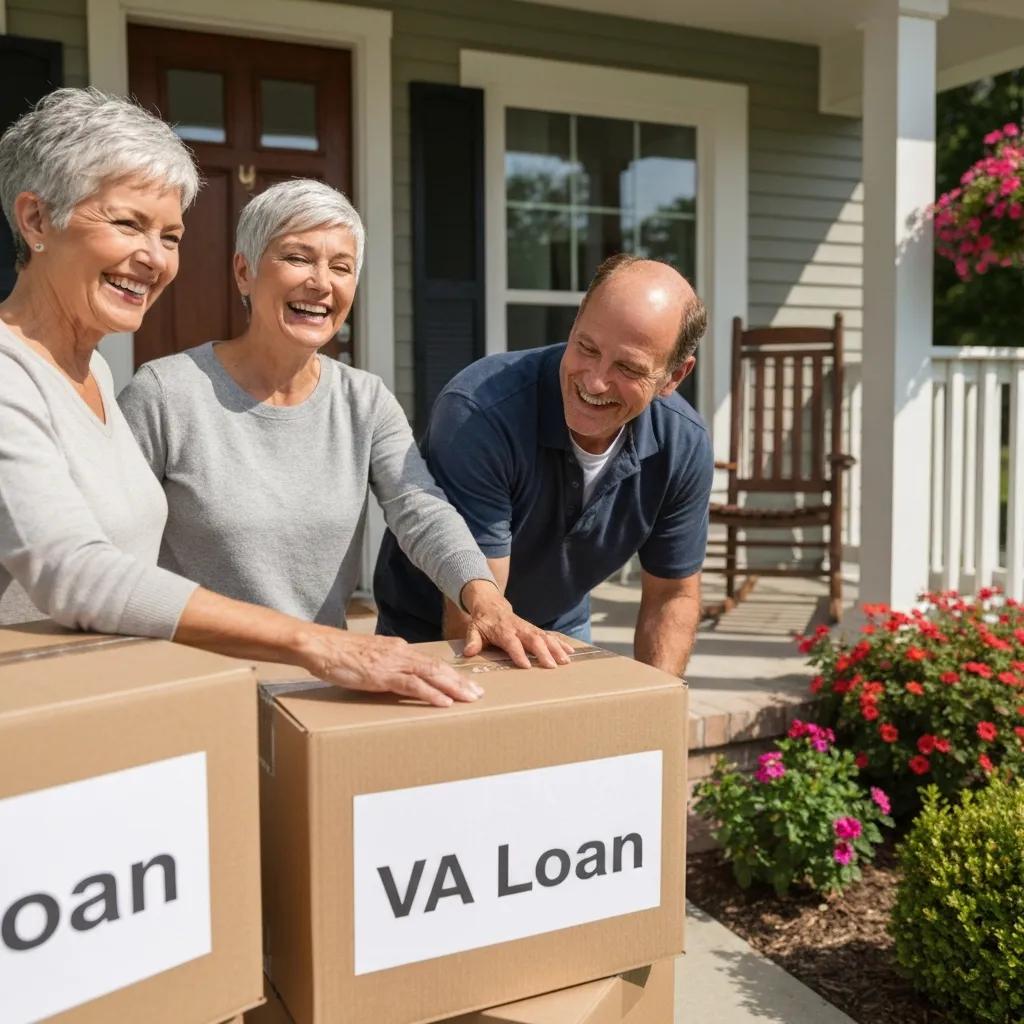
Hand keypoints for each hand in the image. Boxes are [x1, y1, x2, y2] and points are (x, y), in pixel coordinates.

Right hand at [297, 627, 482, 707]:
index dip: (450, 673)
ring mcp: (392, 663)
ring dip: (453, 687)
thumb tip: (397, 675)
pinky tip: (444, 702)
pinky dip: (430, 693)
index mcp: (398, 649)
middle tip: (478, 693)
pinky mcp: (381, 675)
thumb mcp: (369, 655)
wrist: (321, 646)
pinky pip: (412, 685)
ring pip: (431, 674)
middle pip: (437, 667)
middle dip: (460, 681)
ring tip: (469, 698)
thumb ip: (385, 663)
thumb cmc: (340, 653)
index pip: (430, 661)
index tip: (465, 683)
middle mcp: (400, 653)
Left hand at [459, 580, 573, 668]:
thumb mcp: (473, 629)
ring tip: (566, 660)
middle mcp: (518, 628)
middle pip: (533, 639)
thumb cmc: (482, 622)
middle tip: (552, 666)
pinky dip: (561, 643)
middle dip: (543, 652)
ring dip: (556, 648)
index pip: (512, 642)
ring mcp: (529, 628)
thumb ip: (472, 640)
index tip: (526, 665)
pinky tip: (571, 651)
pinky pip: (550, 635)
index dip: (518, 653)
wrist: (491, 604)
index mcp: (503, 630)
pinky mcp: (535, 629)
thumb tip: (468, 652)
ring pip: (545, 637)